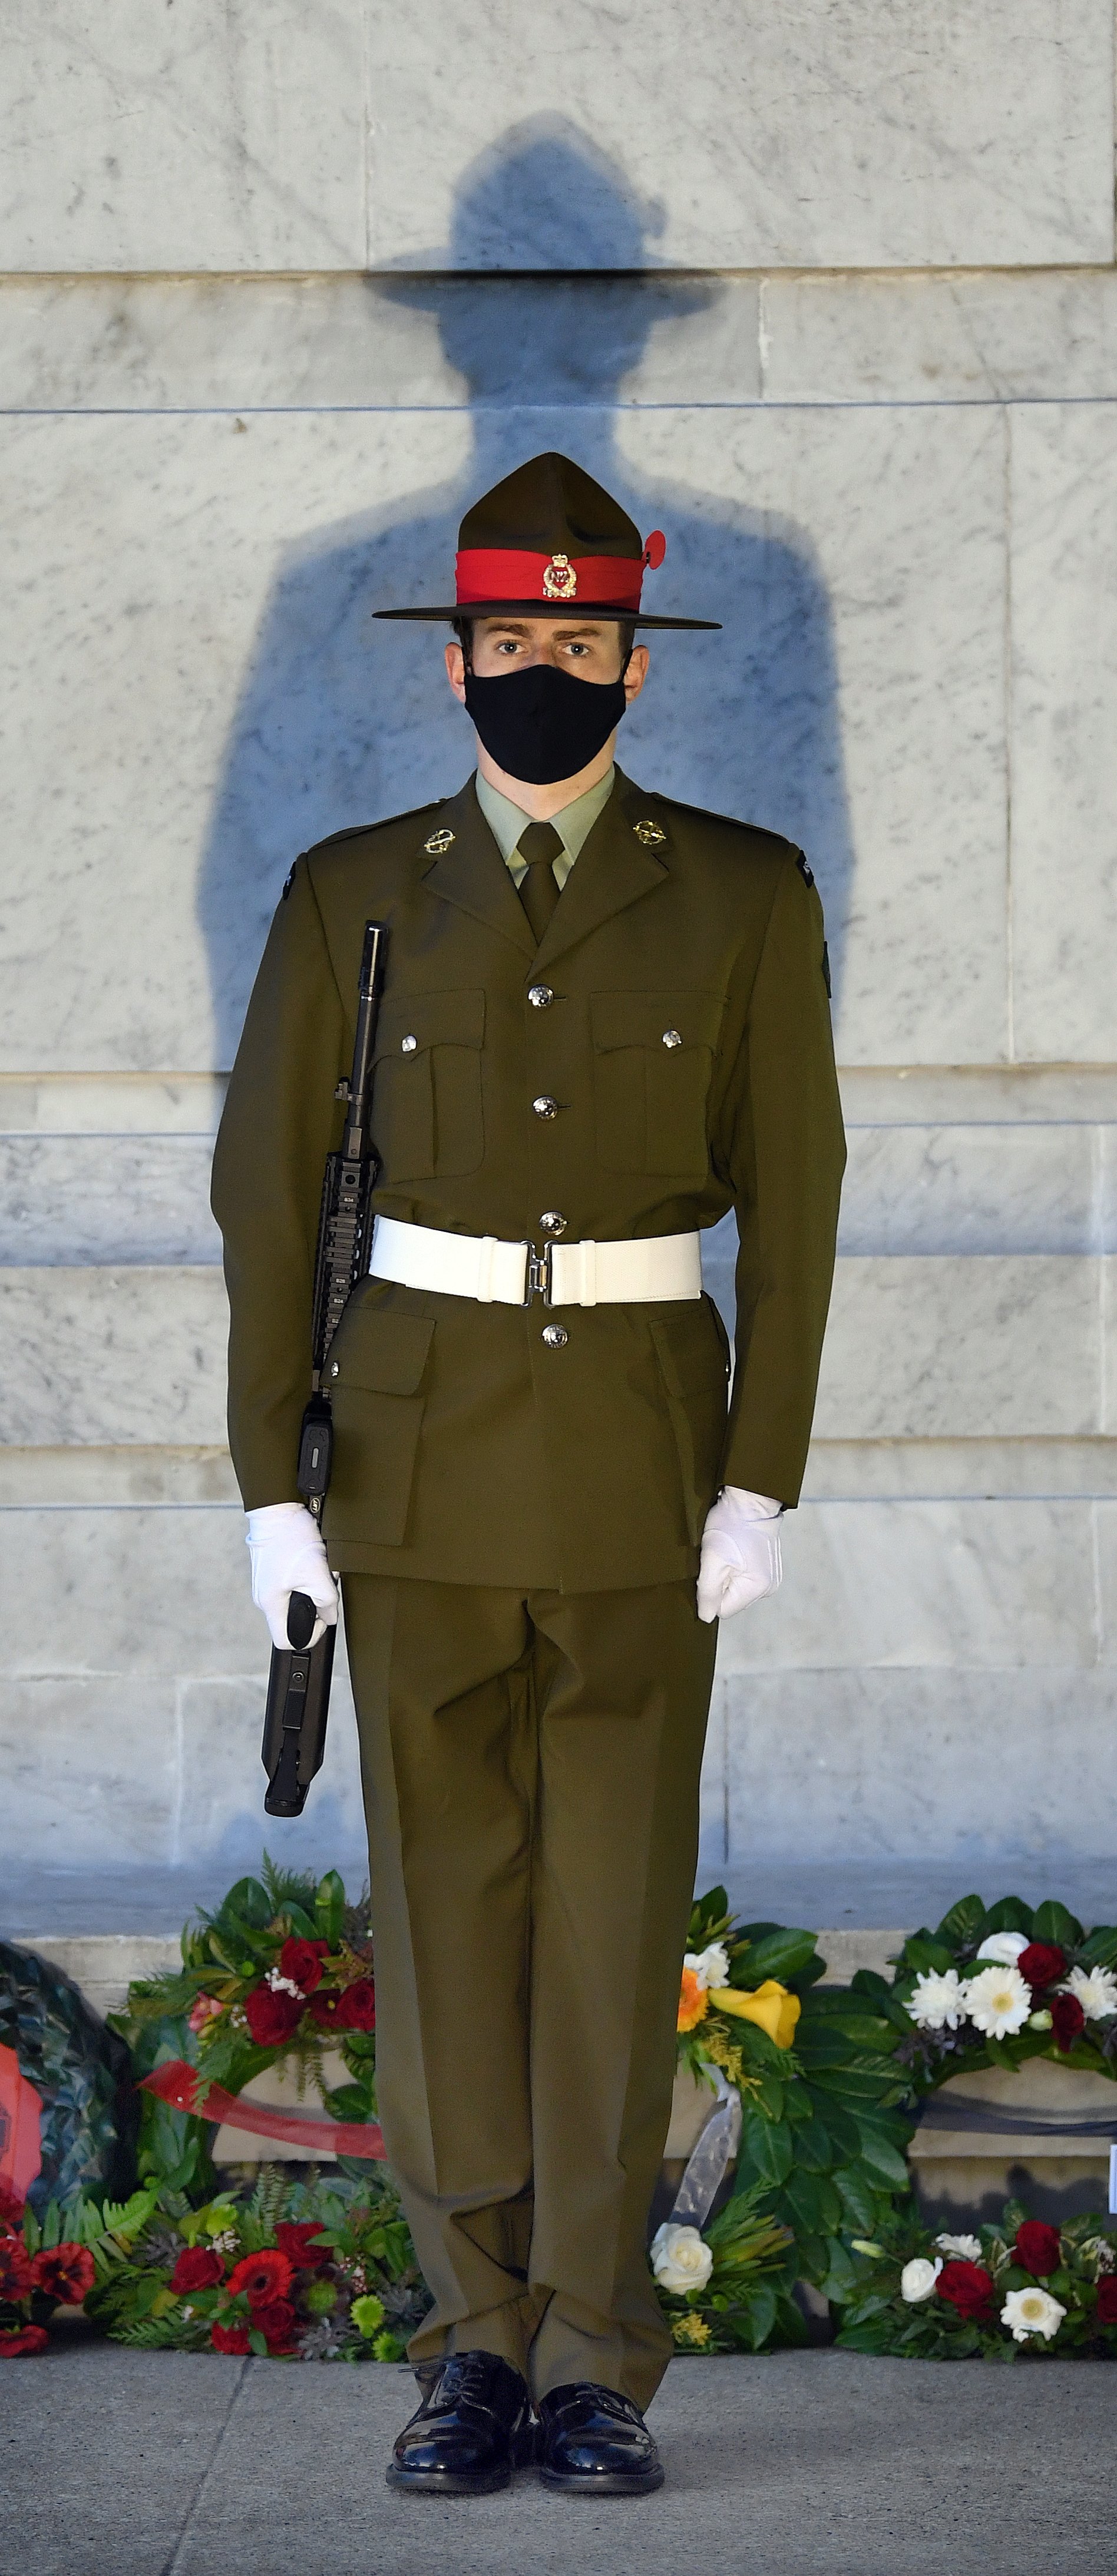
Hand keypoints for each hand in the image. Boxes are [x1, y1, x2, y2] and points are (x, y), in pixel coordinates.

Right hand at [245, 1502, 338, 1650]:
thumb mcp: (317, 1573)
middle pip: (291, 1619)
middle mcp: (264, 1598)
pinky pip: (289, 1586)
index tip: (322, 1619)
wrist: (277, 1510)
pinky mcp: (270, 1573)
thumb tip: (330, 1616)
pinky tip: (310, 1563)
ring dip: (310, 1591)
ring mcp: (265, 1585)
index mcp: (271, 1604)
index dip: (309, 1636)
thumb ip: (327, 1601)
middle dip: (313, 1608)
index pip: (286, 1641)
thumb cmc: (290, 1537)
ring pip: (292, 1601)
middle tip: (323, 1589)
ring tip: (317, 1572)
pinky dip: (303, 1579)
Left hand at [696, 1487, 782, 1623]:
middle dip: (720, 1582)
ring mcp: (771, 1577)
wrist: (751, 1498)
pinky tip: (736, 1549)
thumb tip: (706, 1616)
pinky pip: (744, 1577)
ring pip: (737, 1588)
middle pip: (731, 1600)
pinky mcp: (768, 1567)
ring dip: (727, 1574)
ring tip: (728, 1551)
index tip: (713, 1568)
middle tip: (719, 1557)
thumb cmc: (731, 1524)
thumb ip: (708, 1592)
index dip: (711, 1592)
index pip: (723, 1609)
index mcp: (757, 1588)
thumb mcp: (712, 1558)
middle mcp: (768, 1587)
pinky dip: (736, 1567)